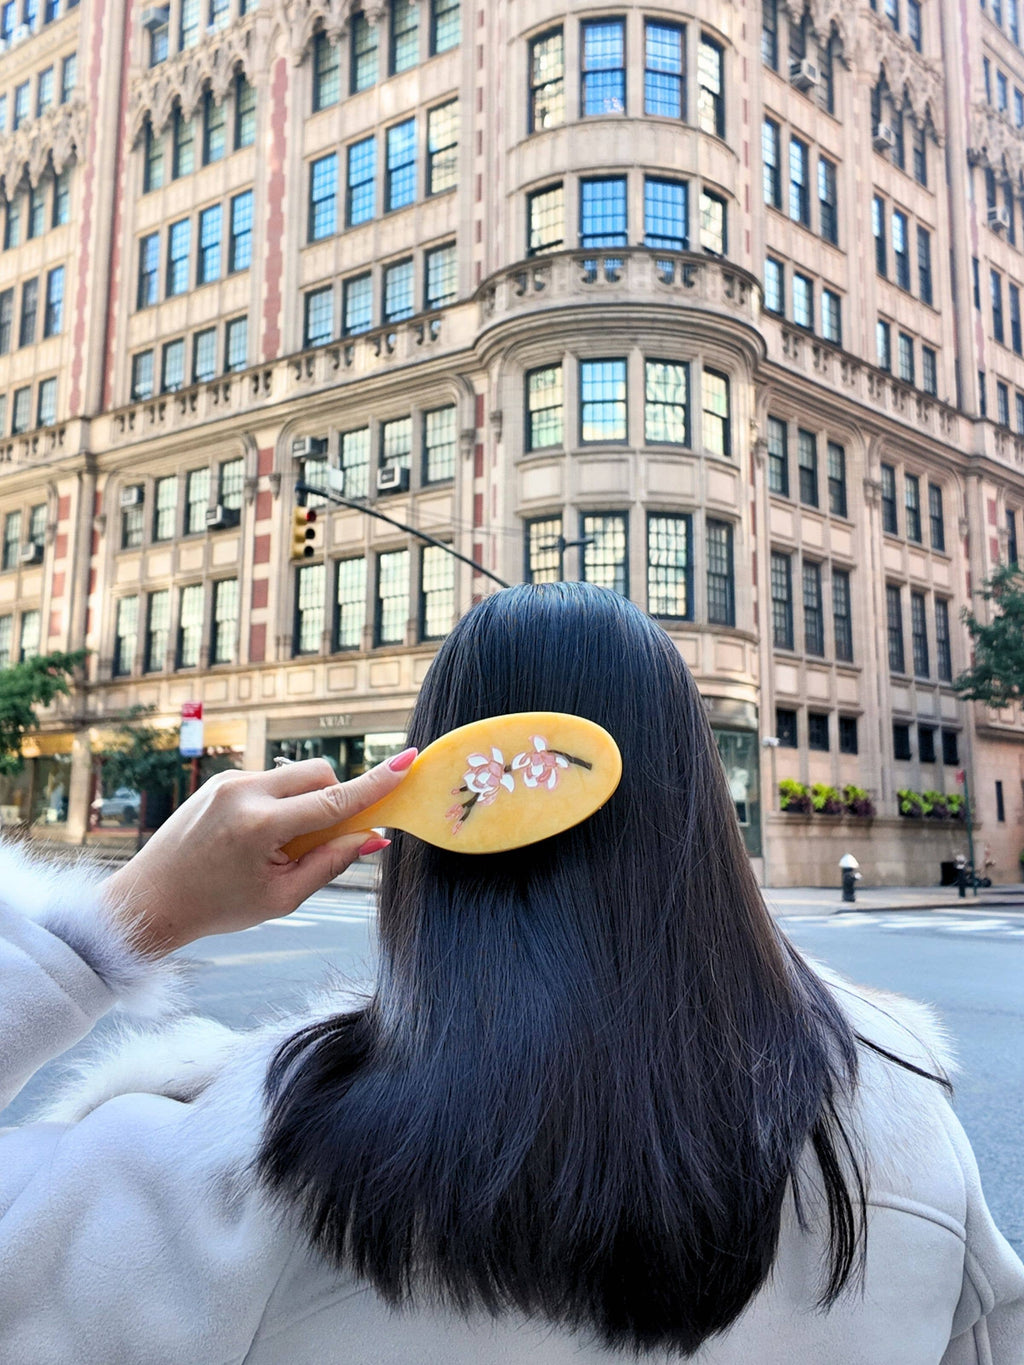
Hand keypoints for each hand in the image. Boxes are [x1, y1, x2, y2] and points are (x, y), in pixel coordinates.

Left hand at [102, 753, 415, 955]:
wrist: (150, 900)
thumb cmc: (217, 907)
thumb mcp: (282, 897)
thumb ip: (331, 863)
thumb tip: (374, 837)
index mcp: (261, 825)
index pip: (334, 799)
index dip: (376, 783)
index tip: (408, 760)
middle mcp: (244, 791)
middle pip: (319, 773)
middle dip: (335, 797)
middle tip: (328, 838)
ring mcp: (229, 780)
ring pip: (295, 775)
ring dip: (306, 802)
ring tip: (280, 847)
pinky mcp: (221, 780)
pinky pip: (271, 781)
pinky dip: (281, 803)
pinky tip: (257, 839)